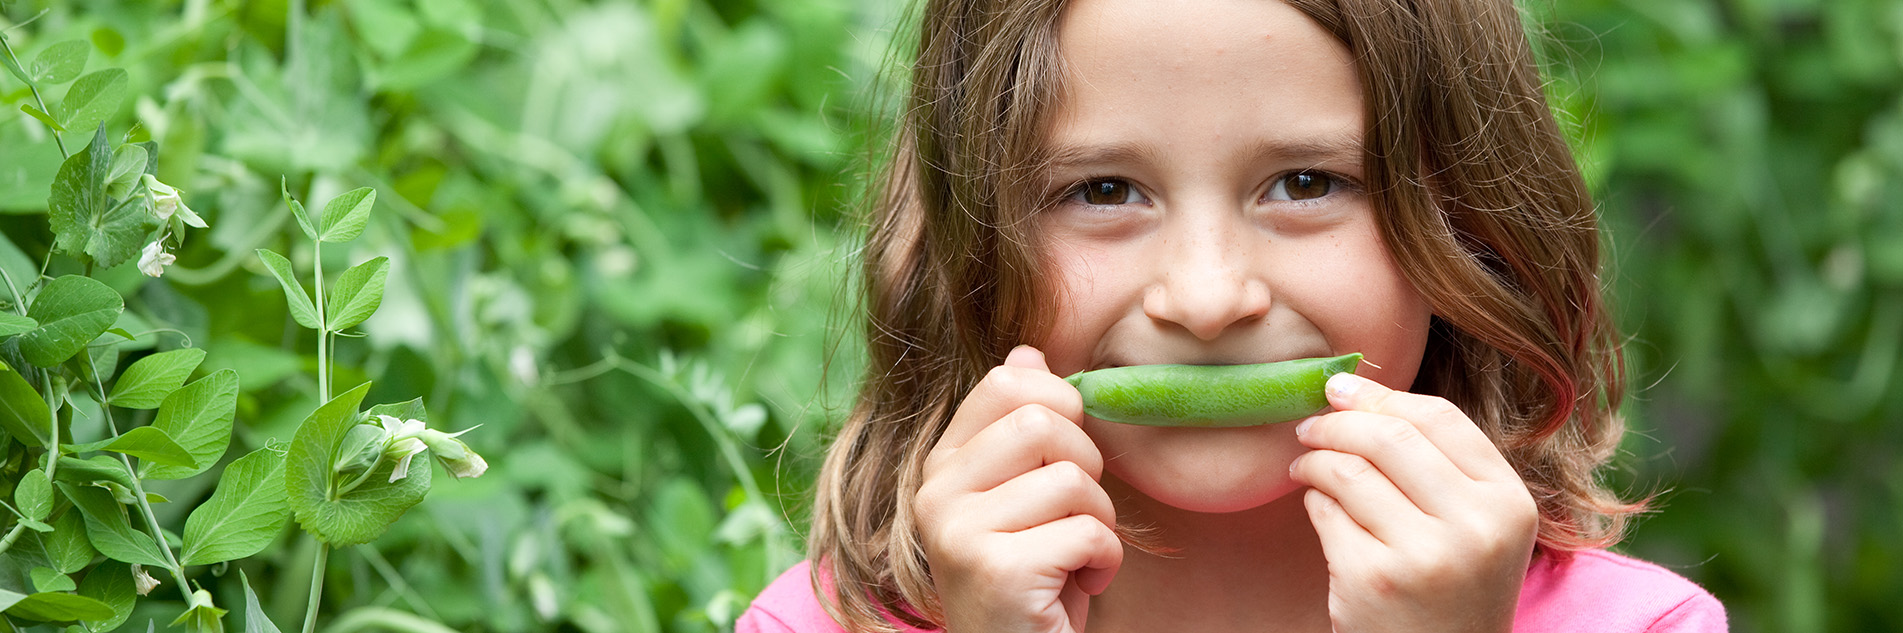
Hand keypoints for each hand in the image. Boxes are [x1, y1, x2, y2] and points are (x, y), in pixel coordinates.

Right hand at [914, 346, 1122, 632]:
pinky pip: (1088, 532)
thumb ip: (1018, 428)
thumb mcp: (1023, 498)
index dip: (1061, 406)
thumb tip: (1027, 351)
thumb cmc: (1031, 582)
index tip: (1065, 455)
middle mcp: (936, 493)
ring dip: (1099, 523)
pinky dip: (1105, 563)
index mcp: (941, 466)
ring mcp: (959, 531)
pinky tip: (1080, 587)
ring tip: (1075, 557)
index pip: (1006, 384)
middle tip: (1076, 515)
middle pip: (1042, 423)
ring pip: (1071, 480)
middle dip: (1086, 468)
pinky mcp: (996, 569)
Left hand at [1288, 372, 1537, 632]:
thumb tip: (1359, 392)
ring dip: (1314, 460)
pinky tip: (1319, 509)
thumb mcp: (1476, 527)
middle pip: (1389, 437)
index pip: (1440, 418)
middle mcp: (1476, 526)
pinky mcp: (1373, 578)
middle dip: (1337, 421)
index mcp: (1509, 502)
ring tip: (1305, 466)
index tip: (1342, 388)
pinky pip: (1326, 514)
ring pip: (1349, 471)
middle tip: (1309, 425)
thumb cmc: (1451, 588)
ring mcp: (1425, 554)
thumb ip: (1441, 466)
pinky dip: (1313, 502)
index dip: (1382, 396)